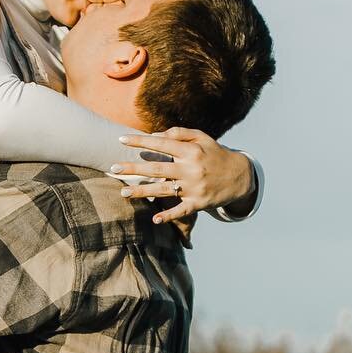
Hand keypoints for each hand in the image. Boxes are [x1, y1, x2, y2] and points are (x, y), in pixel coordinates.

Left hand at [110, 126, 255, 224]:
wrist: (239, 176)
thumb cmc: (215, 154)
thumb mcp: (202, 138)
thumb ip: (179, 134)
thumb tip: (154, 136)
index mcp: (191, 151)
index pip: (160, 144)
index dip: (139, 141)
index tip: (121, 139)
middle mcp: (191, 169)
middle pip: (156, 169)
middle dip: (133, 169)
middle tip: (113, 168)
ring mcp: (194, 187)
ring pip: (162, 190)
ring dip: (141, 192)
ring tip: (122, 192)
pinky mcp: (198, 203)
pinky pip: (180, 210)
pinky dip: (168, 215)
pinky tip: (154, 218)